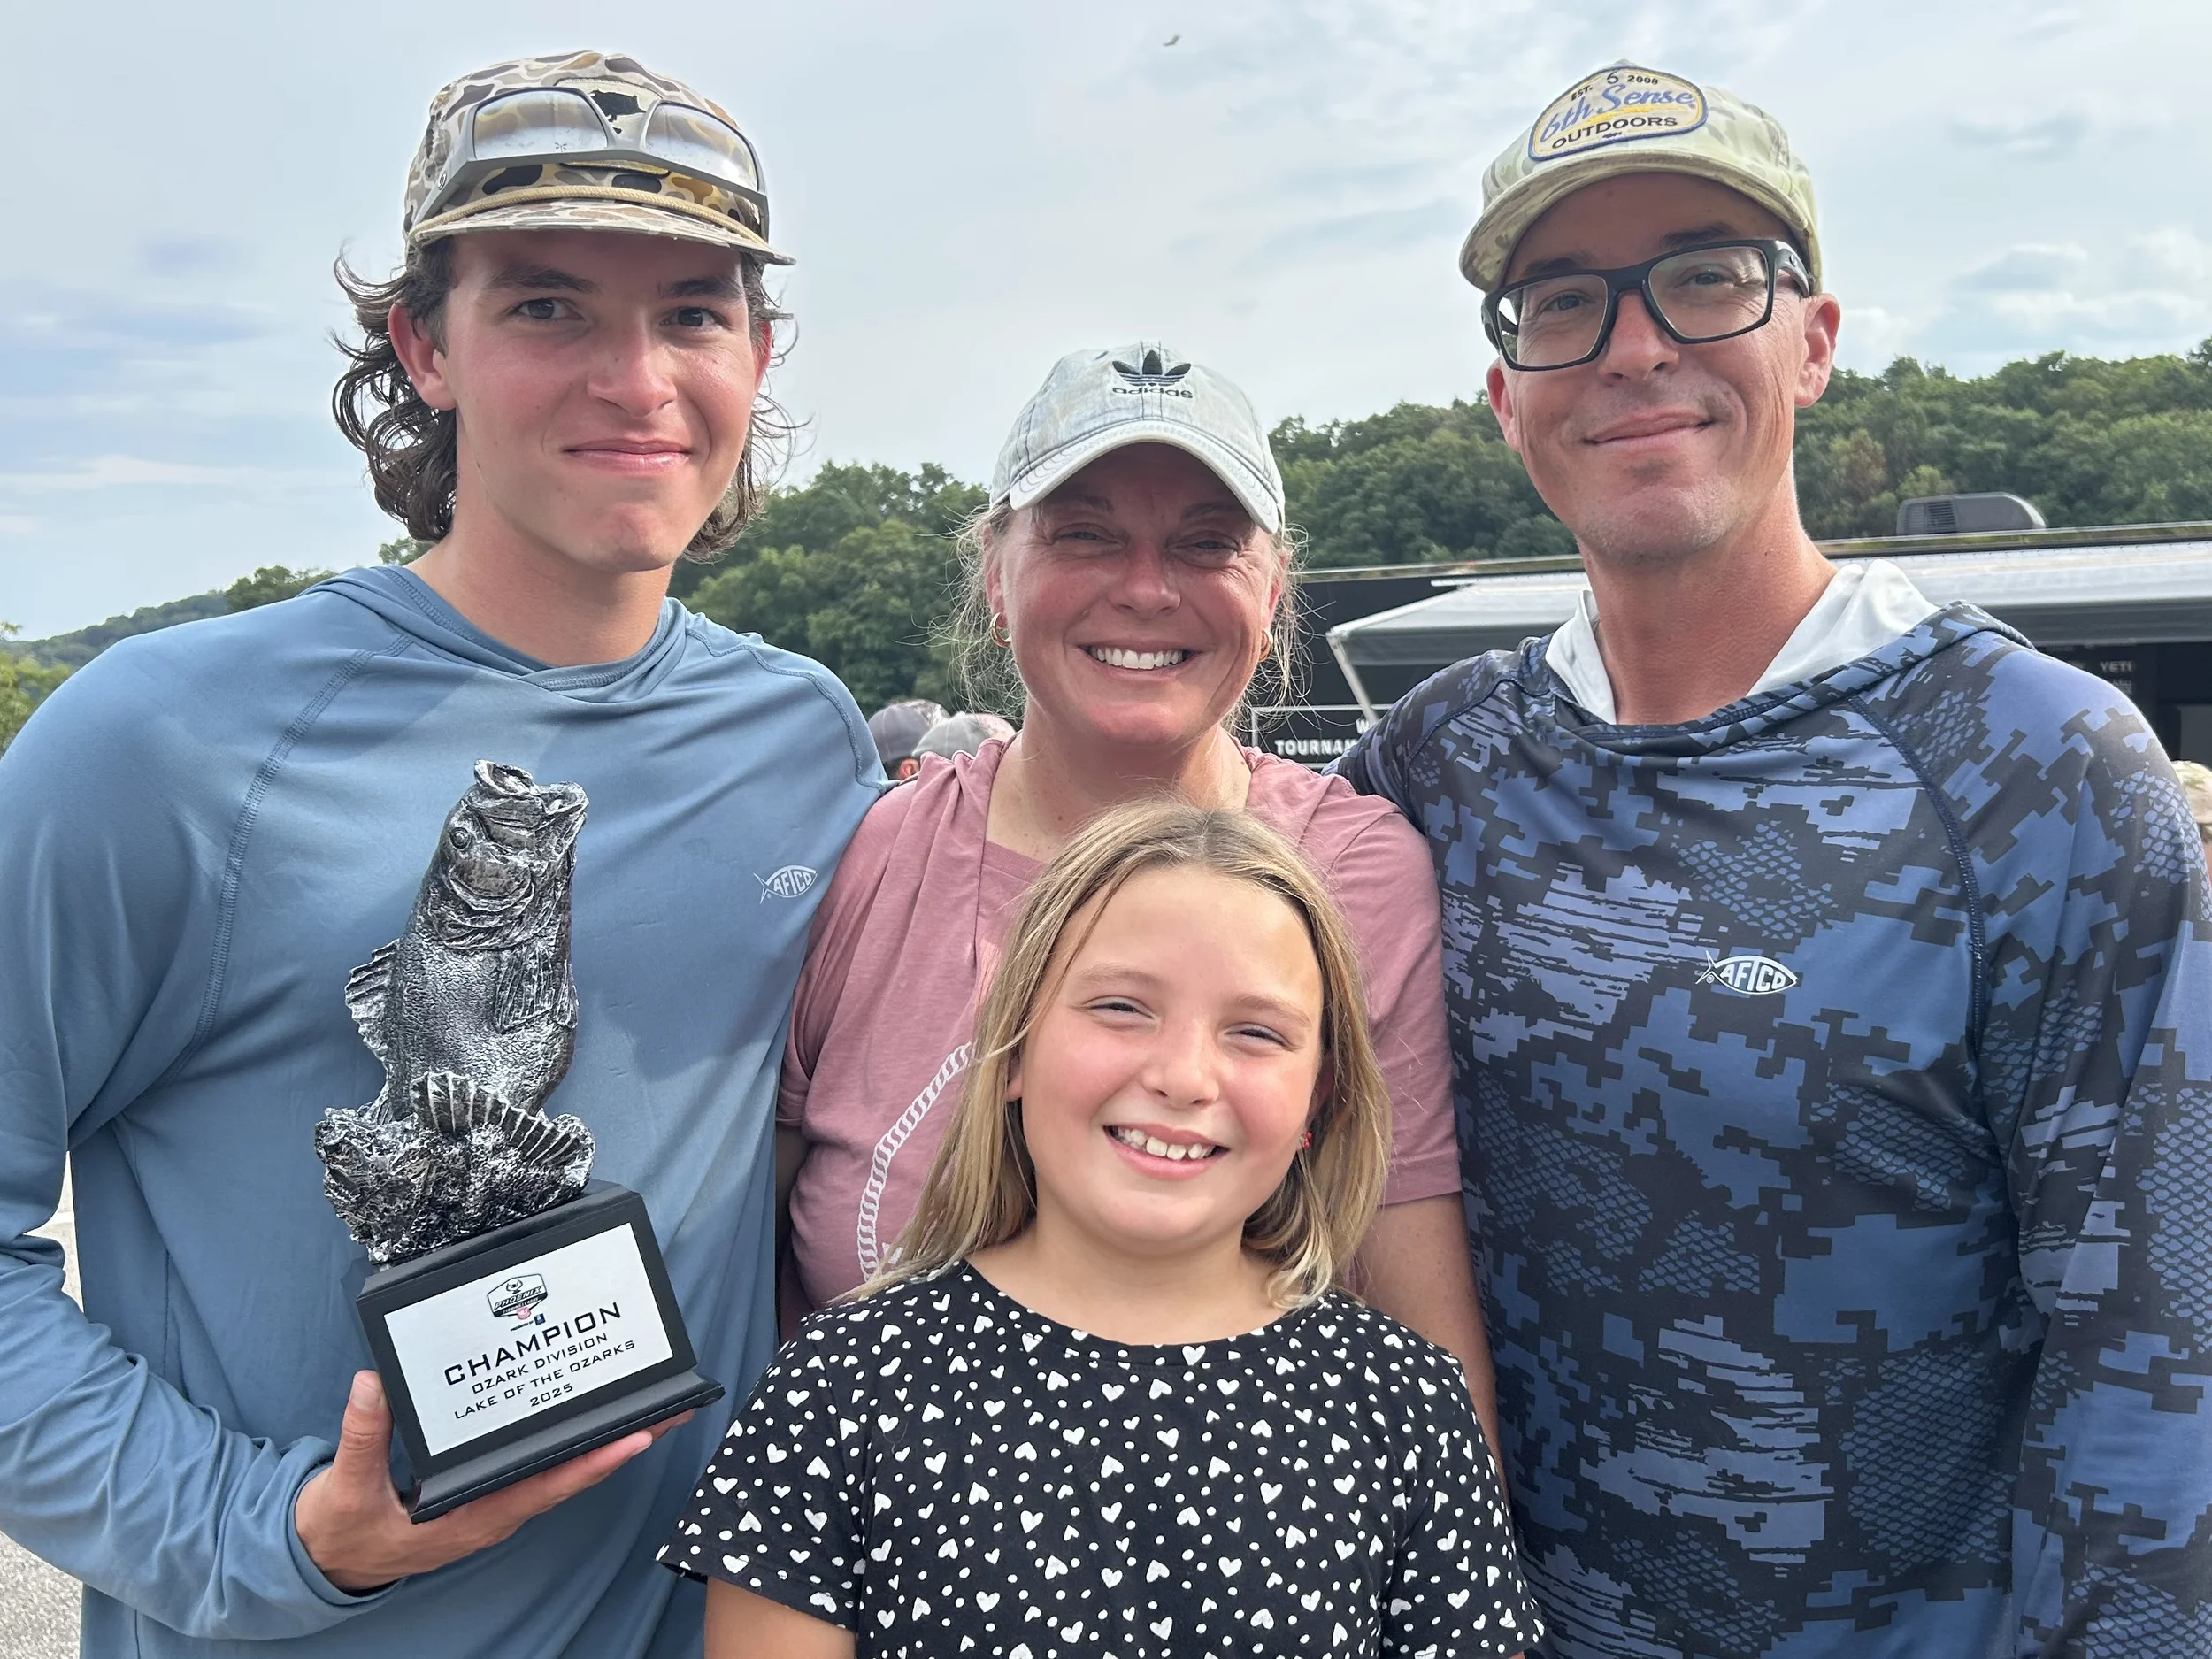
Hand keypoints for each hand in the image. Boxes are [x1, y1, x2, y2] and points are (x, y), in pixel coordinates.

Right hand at [295, 1370, 691, 1591]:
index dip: (590, 1464)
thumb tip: (374, 1385)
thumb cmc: (343, 1528)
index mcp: (471, 1516)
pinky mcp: (489, 1490)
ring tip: (650, 1408)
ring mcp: (495, 1502)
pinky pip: (542, 1467)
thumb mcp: (345, 1489)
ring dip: (604, 1442)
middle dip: (620, 1444)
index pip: (544, 1487)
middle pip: (569, 1475)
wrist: (330, 1557)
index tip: (636, 1438)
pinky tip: (590, 1419)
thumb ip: (362, 1438)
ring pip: (562, 1471)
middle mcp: (495, 1511)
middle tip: (670, 1409)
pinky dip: (572, 1445)